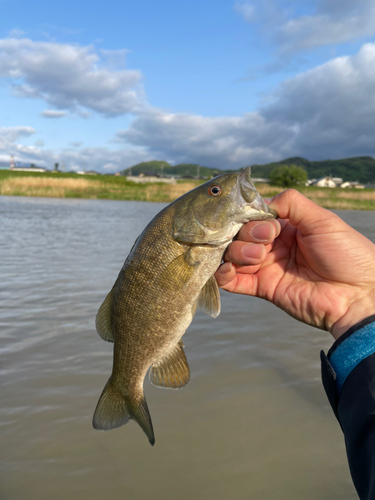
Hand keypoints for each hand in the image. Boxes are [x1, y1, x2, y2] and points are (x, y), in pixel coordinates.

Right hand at [215, 189, 374, 338]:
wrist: (358, 295)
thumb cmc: (347, 255)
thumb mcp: (322, 219)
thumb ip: (291, 203)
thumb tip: (262, 201)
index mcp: (287, 227)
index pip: (254, 216)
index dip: (252, 216)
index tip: (264, 221)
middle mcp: (273, 246)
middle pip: (240, 233)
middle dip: (247, 234)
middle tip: (268, 239)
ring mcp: (267, 267)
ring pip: (233, 254)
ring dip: (238, 251)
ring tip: (259, 257)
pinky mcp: (263, 288)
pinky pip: (232, 281)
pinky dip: (223, 274)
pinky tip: (227, 268)